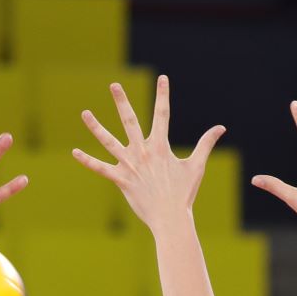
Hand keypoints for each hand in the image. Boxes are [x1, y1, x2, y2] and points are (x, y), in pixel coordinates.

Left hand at [72, 75, 224, 230]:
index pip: (162, 114)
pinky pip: (100, 168)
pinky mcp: (120, 179)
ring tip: (85, 113)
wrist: (170, 217)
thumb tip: (221, 128)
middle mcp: (143, 151)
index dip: (163, 94)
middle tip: (114, 85)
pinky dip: (87, 161)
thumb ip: (206, 144)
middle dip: (121, 101)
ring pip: (109, 141)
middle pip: (130, 120)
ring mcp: (130, 165)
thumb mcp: (196, 166)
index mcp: (161, 146)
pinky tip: (74, 152)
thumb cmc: (184, 193)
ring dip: (96, 127)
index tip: (163, 78)